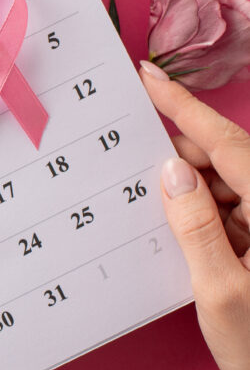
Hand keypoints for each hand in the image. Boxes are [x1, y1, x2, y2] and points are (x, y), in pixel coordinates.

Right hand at [140, 62, 249, 369]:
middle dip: (180, 165)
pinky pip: (236, 215)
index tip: (149, 75)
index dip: (183, 106)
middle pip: (226, 164)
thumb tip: (171, 174)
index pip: (225, 143)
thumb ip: (196, 228)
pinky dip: (208, 220)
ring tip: (160, 220)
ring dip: (193, 199)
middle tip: (133, 171)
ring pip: (229, 189)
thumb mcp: (223, 294)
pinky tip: (186, 241)